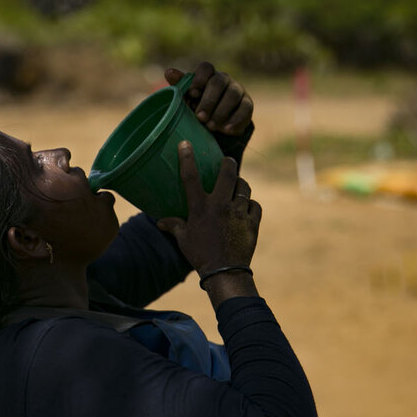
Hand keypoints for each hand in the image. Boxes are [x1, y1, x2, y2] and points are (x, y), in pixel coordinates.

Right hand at [156, 142, 261, 275]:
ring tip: (238, 186)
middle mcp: (220, 206)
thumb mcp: (184, 239)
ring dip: (241, 185)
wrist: (225, 272)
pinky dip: (251, 205)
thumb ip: (174, 226)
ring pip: (244, 188)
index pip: (191, 177)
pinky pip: (255, 206)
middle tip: (228, 161)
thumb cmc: (200, 255)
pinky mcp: (252, 222)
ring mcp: (238, 213)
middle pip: (228, 174)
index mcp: (200, 208)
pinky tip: (247, 208)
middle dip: (228, 164)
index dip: (187, 158)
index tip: (186, 143)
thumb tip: (160, 222)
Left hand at [165, 62, 252, 135]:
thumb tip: (169, 72)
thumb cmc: (198, 107)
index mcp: (208, 75)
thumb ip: (180, 85)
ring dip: (221, 112)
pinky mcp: (247, 104)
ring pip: (232, 95)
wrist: (217, 124)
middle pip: (219, 82)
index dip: (199, 79)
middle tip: (200, 117)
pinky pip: (245, 109)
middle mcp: (224, 79)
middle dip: (209, 100)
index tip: (192, 94)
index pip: (206, 68)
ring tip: (210, 127)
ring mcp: (238, 90)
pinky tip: (226, 129)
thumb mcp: (188, 99)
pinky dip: (235, 120)